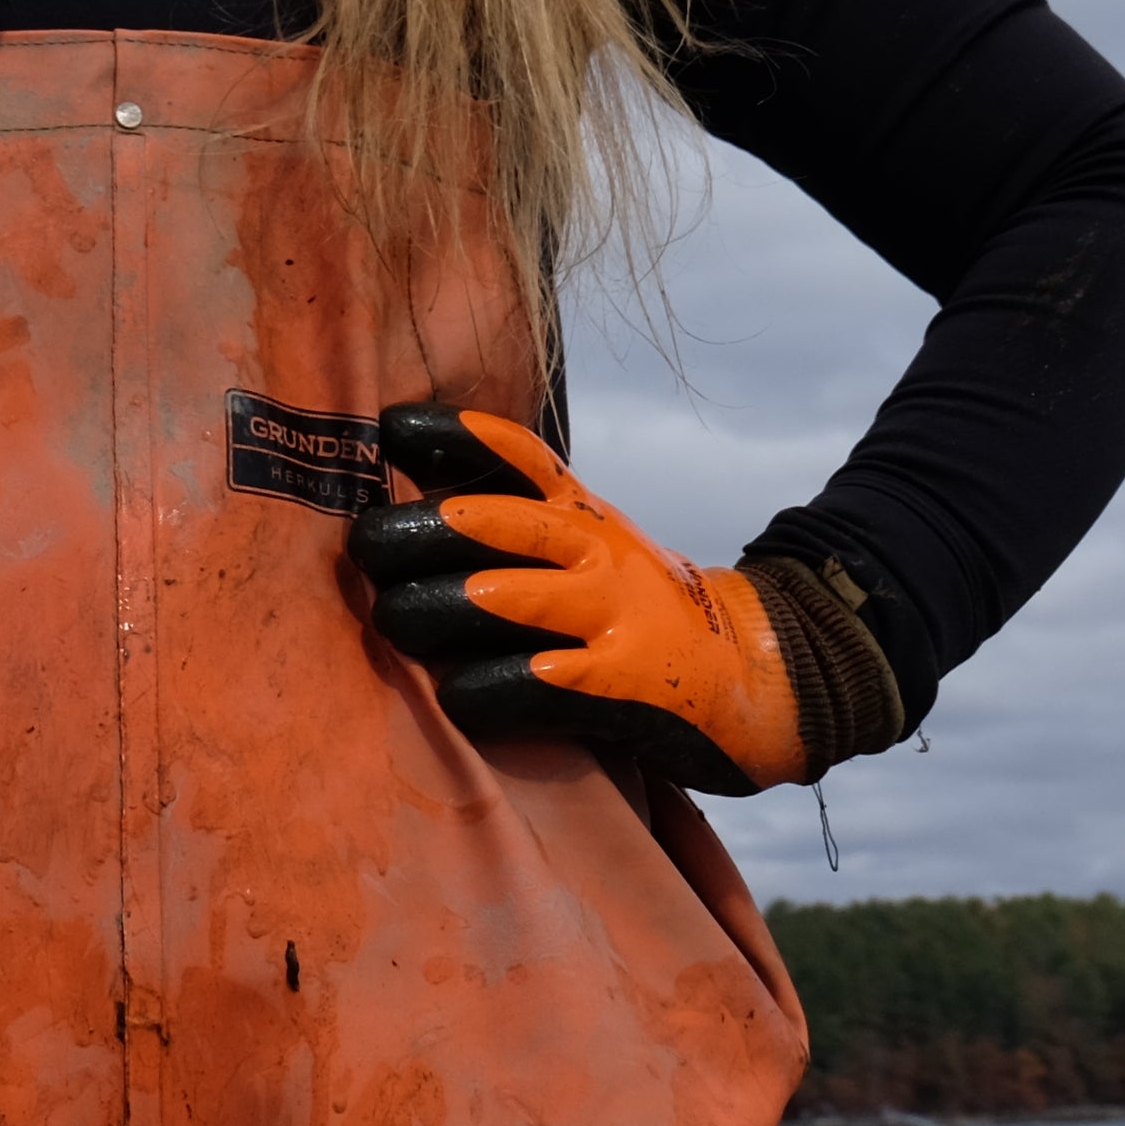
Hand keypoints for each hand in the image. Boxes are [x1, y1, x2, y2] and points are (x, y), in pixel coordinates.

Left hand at [347, 408, 806, 797]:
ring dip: (438, 607)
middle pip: (495, 523)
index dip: (452, 436)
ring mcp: (613, 616)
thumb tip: (413, 514)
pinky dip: (489, 691)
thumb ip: (526, 531)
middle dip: (419, 530)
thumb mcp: (597, 550)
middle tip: (362, 542)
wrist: (762, 676)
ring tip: (392, 618)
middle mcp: (597, 552)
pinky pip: (539, 683)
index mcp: (586, 514)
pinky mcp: (625, 687)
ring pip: (506, 597)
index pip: (518, 455)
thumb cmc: (646, 616)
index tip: (389, 428)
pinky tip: (454, 697)